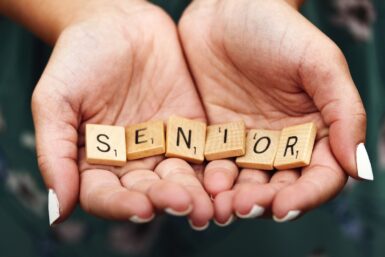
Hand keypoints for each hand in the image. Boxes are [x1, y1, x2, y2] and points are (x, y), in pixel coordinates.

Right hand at [32, 0, 212, 226]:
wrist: (117, 23)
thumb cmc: (78, 59)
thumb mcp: (55, 101)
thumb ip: (56, 153)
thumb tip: (58, 212)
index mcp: (95, 163)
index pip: (105, 195)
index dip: (121, 205)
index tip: (142, 208)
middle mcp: (131, 162)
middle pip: (148, 191)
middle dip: (166, 199)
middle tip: (185, 205)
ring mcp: (163, 146)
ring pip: (179, 177)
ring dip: (194, 192)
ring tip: (208, 202)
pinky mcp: (190, 129)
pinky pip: (202, 151)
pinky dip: (213, 166)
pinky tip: (225, 177)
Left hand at [179, 0, 367, 222]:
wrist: (227, 9)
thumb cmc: (279, 30)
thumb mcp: (320, 64)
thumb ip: (345, 113)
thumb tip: (359, 170)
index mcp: (315, 132)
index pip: (318, 177)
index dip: (305, 197)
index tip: (285, 207)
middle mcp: (282, 143)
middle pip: (278, 187)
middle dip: (262, 202)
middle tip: (243, 208)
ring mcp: (246, 143)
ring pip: (244, 182)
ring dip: (233, 199)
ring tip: (220, 206)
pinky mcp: (215, 137)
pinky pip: (213, 164)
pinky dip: (208, 180)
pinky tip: (201, 187)